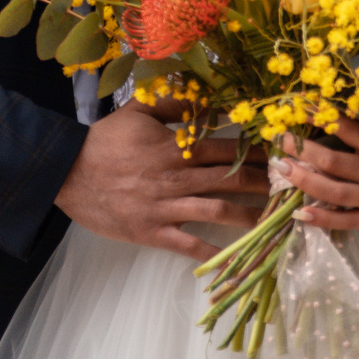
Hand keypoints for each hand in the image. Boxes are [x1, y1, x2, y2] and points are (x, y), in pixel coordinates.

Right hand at [54, 102, 265, 260]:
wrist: (67, 172)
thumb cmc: (103, 140)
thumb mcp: (137, 111)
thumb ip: (174, 104)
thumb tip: (207, 97)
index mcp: (175, 147)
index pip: (226, 148)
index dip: (257, 151)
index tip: (281, 153)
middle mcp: (177, 178)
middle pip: (231, 180)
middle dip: (265, 183)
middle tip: (291, 187)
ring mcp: (166, 207)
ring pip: (219, 212)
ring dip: (252, 216)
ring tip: (278, 221)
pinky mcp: (153, 232)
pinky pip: (189, 245)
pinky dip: (214, 255)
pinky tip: (237, 260)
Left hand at [278, 121, 358, 230]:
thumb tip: (329, 120)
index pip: (346, 128)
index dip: (320, 117)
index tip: (298, 108)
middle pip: (333, 161)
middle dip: (303, 150)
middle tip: (280, 140)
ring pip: (335, 191)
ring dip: (305, 180)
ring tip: (282, 169)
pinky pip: (347, 220)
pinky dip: (323, 218)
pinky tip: (301, 213)